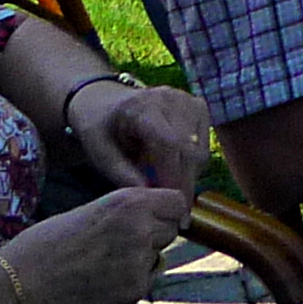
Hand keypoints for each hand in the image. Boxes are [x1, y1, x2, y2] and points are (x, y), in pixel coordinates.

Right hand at [0, 185, 192, 303]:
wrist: (23, 284)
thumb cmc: (47, 243)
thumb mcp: (92, 210)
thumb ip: (127, 214)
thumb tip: (153, 220)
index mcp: (130, 203)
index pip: (177, 203)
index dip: (167, 211)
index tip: (157, 218)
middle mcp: (141, 229)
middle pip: (170, 230)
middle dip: (153, 235)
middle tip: (119, 243)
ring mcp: (140, 263)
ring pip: (157, 257)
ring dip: (141, 260)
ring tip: (103, 264)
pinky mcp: (135, 291)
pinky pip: (144, 282)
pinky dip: (129, 283)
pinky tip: (100, 282)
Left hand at [78, 82, 210, 194]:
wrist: (107, 103)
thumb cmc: (102, 129)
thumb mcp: (99, 152)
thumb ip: (121, 172)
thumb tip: (150, 194)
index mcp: (142, 105)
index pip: (170, 143)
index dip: (172, 175)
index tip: (167, 201)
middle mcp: (170, 98)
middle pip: (188, 150)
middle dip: (180, 182)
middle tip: (168, 205)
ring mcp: (188, 100)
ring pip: (199, 152)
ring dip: (185, 174)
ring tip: (161, 181)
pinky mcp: (199, 107)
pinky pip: (202, 147)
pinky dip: (190, 164)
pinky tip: (169, 166)